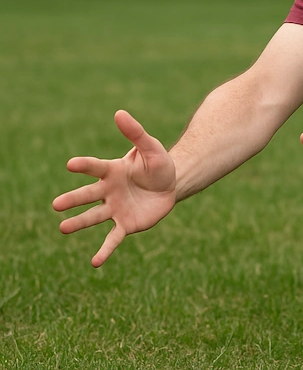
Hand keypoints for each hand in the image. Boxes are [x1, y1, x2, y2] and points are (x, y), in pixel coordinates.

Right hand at [52, 110, 176, 266]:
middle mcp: (108, 191)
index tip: (70, 164)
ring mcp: (115, 209)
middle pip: (88, 195)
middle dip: (73, 200)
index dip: (84, 165)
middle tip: (56, 205)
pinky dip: (104, 250)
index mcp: (112, 171)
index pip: (95, 167)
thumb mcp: (151, 147)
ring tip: (62, 228)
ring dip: (79, 223)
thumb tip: (119, 113)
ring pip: (93, 217)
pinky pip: (112, 239)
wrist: (171, 184)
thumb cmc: (157, 163)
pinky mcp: (125, 224)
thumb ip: (136, 133)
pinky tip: (95, 263)